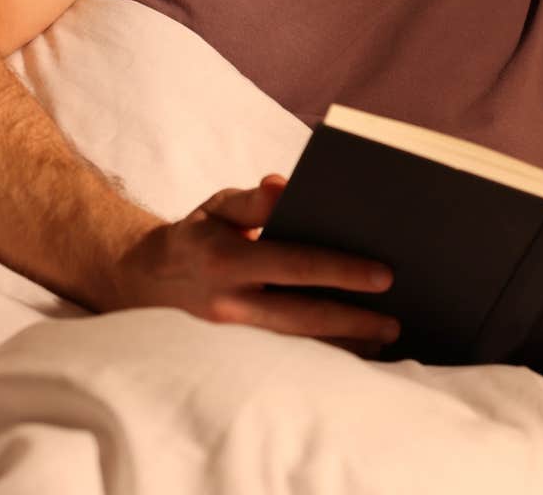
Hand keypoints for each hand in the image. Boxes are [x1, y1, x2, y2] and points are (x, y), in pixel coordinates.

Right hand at [101, 174, 400, 349]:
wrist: (148, 281)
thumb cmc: (197, 235)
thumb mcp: (218, 207)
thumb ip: (253, 201)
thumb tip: (283, 184)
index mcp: (228, 261)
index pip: (296, 266)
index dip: (342, 271)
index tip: (383, 276)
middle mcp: (230, 304)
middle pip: (304, 317)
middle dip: (353, 321)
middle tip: (394, 321)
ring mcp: (232, 337)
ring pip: (297, 346)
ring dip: (343, 346)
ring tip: (383, 340)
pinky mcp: (236, 354)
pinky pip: (286, 358)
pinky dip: (322, 356)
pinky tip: (353, 352)